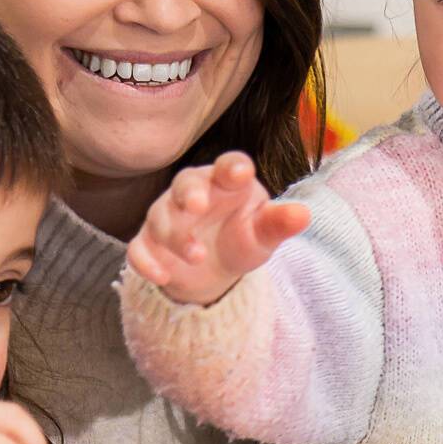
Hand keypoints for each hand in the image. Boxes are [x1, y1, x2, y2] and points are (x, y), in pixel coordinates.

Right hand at [126, 153, 310, 305]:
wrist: (213, 268)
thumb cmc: (242, 236)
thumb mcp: (263, 233)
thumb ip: (279, 223)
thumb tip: (303, 214)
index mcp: (226, 182)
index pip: (229, 167)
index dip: (233, 168)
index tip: (241, 173)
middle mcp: (192, 192)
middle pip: (185, 183)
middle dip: (189, 192)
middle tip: (198, 205)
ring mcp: (167, 216)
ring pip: (161, 216)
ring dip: (176, 235)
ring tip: (198, 256)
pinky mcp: (148, 244)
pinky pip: (139, 249)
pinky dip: (146, 262)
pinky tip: (162, 276)